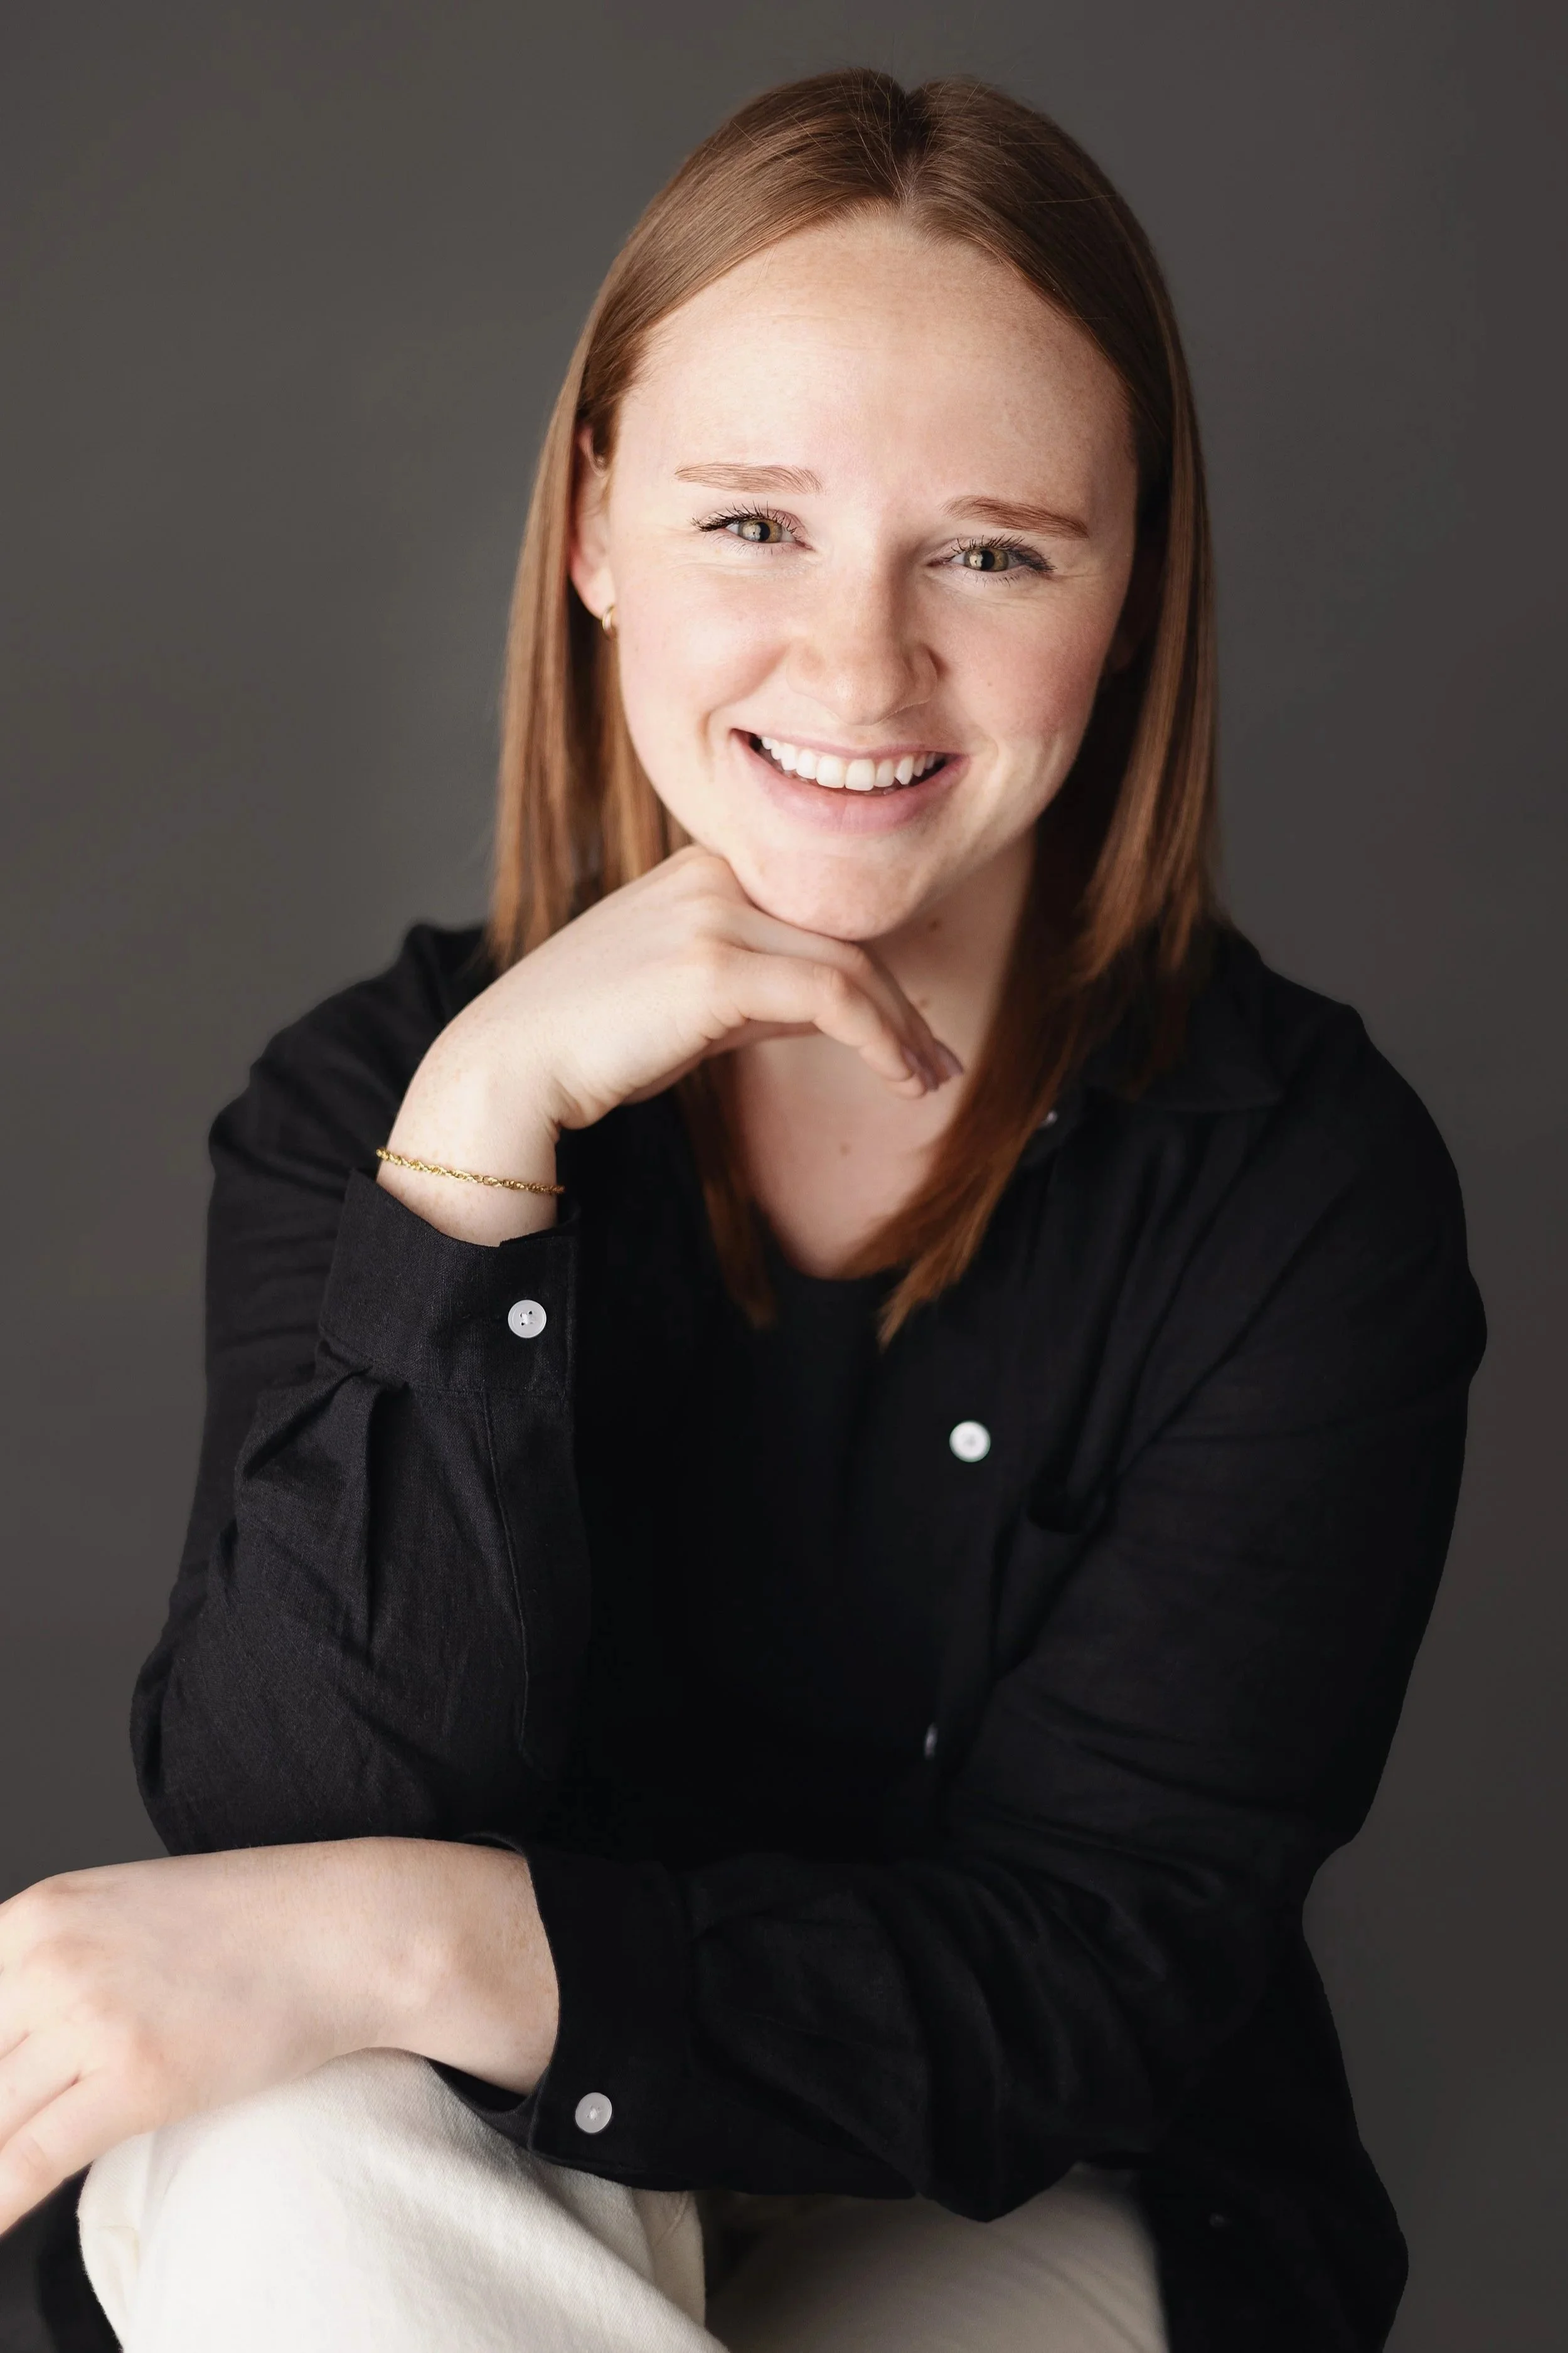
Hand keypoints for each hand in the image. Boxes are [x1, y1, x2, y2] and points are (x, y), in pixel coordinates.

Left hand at [0, 1837, 554, 2229]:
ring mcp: (91, 2017)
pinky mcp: (135, 2077)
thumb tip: (14, 2039)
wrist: (345, 1929)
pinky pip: (30, 2158)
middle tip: (2, 2123)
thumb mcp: (125, 1912)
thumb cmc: (250, 1923)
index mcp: (40, 1913)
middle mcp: (50, 1959)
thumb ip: (54, 1963)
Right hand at [380, 846, 961, 1242]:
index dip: (876, 978)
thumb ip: (760, 991)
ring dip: (902, 1031)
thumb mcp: (691, 1001)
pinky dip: (881, 1040)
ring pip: (849, 967)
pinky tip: (899, 1079)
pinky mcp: (715, 966)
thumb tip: (839, 1011)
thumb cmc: (592, 1044)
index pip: (816, 920)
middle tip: (938, 1065)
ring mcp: (714, 915)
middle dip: (902, 1008)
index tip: (913, 1035)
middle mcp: (713, 876)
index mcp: (704, 869)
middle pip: (844, 938)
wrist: (511, 1066)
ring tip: (928, 1080)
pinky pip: (832, 998)